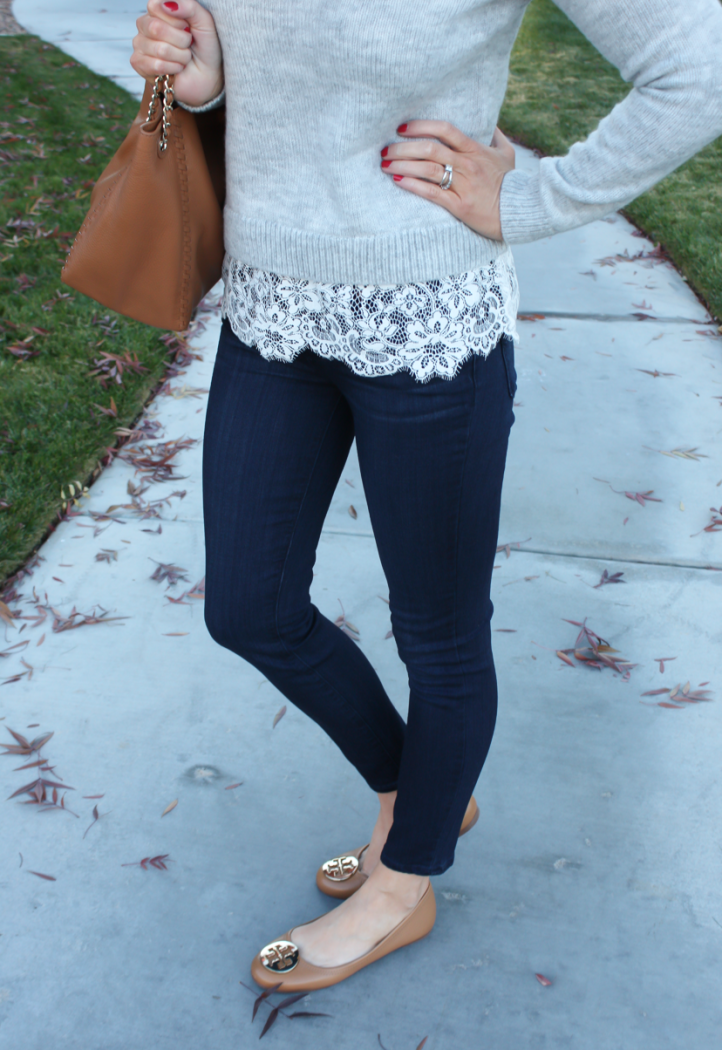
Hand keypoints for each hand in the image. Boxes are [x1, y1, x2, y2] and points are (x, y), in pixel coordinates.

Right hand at [131, 0, 222, 106]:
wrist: (207, 76)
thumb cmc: (204, 48)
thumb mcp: (204, 21)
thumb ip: (188, 6)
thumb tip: (168, 5)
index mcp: (157, 10)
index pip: (156, 7)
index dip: (177, 21)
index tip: (188, 29)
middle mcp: (145, 24)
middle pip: (156, 28)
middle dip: (181, 40)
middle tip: (187, 45)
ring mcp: (140, 44)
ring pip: (160, 49)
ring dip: (180, 56)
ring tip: (184, 58)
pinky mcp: (139, 64)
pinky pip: (156, 65)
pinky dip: (174, 68)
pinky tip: (177, 68)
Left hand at [380, 121, 515, 241]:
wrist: (520, 212)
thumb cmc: (511, 183)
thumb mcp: (507, 155)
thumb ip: (495, 137)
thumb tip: (488, 123)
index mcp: (476, 149)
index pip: (445, 129)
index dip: (421, 126)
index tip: (402, 127)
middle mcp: (468, 165)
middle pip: (430, 149)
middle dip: (403, 147)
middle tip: (385, 149)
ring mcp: (463, 185)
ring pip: (428, 169)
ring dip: (402, 164)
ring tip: (384, 164)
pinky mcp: (459, 206)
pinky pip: (432, 193)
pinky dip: (412, 185)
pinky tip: (398, 180)